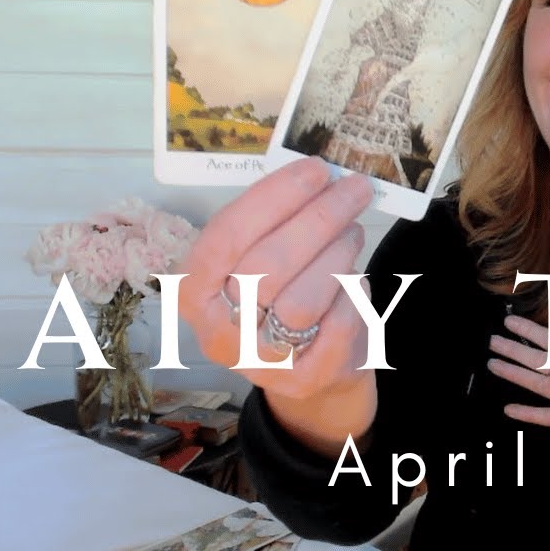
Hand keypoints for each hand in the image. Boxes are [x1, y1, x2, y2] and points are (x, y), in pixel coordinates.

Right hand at [175, 156, 376, 410]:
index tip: (315, 170)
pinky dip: (353, 294)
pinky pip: (336, 326)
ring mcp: (260, 363)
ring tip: (353, 233)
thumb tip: (316, 176)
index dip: (273, 198)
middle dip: (319, 217)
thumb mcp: (256, 263)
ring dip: (337, 254)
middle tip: (354, 190)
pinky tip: (356, 280)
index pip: (226, 236)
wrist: (309, 373)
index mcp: (194, 292)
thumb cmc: (280, 299)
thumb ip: (272, 225)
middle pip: (268, 265)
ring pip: (302, 300)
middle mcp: (219, 332)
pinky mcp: (306, 381)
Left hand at [486, 287, 549, 452]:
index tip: (510, 322)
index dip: (528, 330)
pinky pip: (549, 419)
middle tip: (493, 342)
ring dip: (513, 374)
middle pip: (538, 360)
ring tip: (494, 365)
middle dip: (512, 349)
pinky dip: (528, 415)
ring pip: (537, 385)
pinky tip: (510, 409)